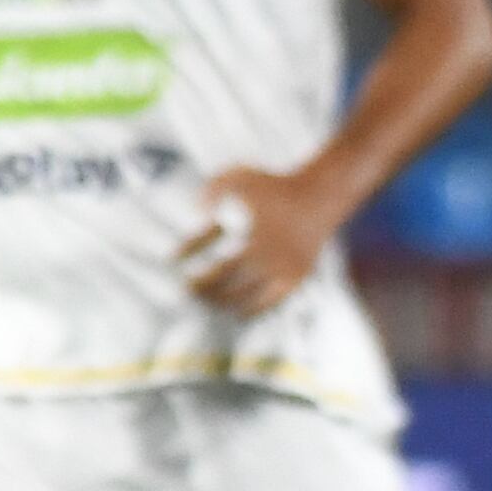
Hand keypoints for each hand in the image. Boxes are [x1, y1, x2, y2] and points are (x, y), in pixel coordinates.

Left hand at [179, 162, 341, 314]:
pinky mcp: (296, 278)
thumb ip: (213, 191)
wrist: (319, 196)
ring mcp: (284, 270)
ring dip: (221, 301)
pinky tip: (236, 313)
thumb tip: (194, 213)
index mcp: (255, 235)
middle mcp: (271, 256)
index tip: (171, 258)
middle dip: (201, 286)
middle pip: (226, 280)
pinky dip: (251, 310)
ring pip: (246, 296)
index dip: (189, 253)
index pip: (212, 248)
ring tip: (204, 300)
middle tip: (184, 289)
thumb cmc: (273, 187)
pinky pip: (270, 303)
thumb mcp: (240, 177)